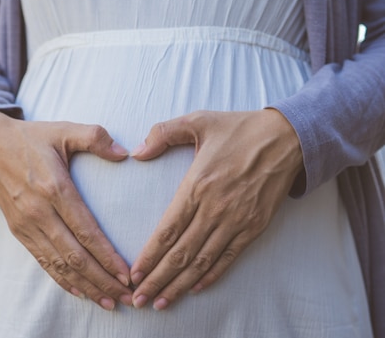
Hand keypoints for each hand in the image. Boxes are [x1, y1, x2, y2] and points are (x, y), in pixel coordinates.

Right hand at [0, 111, 132, 309]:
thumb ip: (96, 137)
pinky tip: (80, 292)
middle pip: (74, 255)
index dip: (107, 255)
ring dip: (85, 286)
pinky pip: (42, 261)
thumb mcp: (64, 129)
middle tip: (127, 296)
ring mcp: (26, 224)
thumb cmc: (32, 138)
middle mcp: (38, 211)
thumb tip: (125, 153)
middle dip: (102, 280)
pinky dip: (62, 280)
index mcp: (54, 187)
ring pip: (59, 264)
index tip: (128, 273)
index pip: (85, 230)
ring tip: (109, 302)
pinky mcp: (18, 231)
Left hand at [129, 109, 303, 309]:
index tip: (133, 274)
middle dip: (157, 280)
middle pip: (181, 254)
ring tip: (161, 302)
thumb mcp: (198, 121)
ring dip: (180, 285)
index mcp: (197, 186)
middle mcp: (214, 209)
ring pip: (202, 261)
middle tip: (138, 300)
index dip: (149, 256)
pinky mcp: (254, 226)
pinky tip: (196, 288)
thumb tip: (137, 151)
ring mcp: (236, 221)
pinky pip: (229, 257)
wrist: (288, 138)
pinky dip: (212, 275)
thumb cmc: (239, 129)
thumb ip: (163, 133)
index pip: (167, 230)